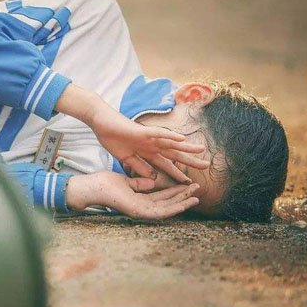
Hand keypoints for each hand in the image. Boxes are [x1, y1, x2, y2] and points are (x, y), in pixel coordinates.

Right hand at [55, 84, 208, 182]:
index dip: (176, 173)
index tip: (188, 183)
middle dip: (189, 161)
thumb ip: (139, 167)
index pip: (166, 164)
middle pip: (174, 154)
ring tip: (202, 150)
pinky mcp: (142, 131)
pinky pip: (159, 133)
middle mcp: (151, 144)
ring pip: (171, 142)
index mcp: (147, 152)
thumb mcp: (126, 159)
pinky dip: (170, 136)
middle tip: (206, 166)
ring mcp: (148, 137)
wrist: (100, 123)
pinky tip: (182, 138)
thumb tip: (153, 176)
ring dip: (186, 146)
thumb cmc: (112, 138)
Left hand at [66, 172, 199, 219]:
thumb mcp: (128, 182)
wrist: (94, 187)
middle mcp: (142, 207)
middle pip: (167, 203)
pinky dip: (173, 209)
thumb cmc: (106, 184)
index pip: (162, 197)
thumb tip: (152, 181)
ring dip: (182, 203)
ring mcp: (141, 211)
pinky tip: (184, 204)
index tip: (187, 184)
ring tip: (196, 197)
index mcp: (140, 200)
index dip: (175, 191)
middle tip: (198, 189)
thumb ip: (140, 183)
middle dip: (183, 196)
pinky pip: (160, 213)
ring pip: (167, 209)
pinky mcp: (139, 212)